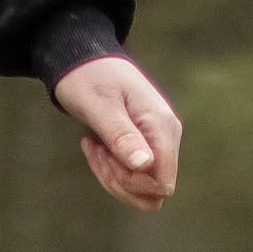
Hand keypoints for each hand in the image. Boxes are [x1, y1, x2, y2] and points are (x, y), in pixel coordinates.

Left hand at [54, 57, 181, 210]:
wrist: (85, 60)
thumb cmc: (88, 79)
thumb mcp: (100, 106)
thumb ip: (122, 136)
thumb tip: (145, 165)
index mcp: (161, 126)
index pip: (162, 182)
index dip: (132, 184)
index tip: (106, 158)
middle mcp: (167, 137)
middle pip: (153, 191)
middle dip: (119, 183)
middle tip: (96, 151)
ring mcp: (158, 143)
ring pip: (143, 190)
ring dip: (113, 178)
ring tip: (94, 148)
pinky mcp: (146, 147)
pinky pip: (134, 178)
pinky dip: (111, 172)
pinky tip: (96, 147)